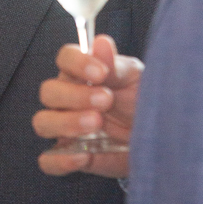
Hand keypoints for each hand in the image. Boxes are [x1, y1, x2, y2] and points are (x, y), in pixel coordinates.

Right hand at [33, 35, 142, 177]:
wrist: (160, 138)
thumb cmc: (143, 101)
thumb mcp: (135, 80)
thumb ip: (115, 66)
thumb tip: (101, 42)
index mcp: (82, 72)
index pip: (64, 58)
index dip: (77, 63)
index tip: (100, 73)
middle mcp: (68, 98)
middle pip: (49, 91)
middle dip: (75, 95)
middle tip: (105, 100)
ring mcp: (65, 128)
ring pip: (43, 122)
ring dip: (66, 123)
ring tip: (97, 123)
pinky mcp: (69, 157)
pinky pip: (48, 161)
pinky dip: (60, 160)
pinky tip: (84, 157)